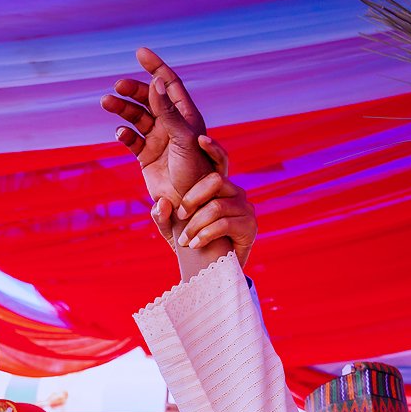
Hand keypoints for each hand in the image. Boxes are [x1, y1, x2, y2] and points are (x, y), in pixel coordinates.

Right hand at [101, 47, 215, 209]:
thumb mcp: (183, 137)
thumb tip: (154, 82)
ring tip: (107, 102)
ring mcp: (158, 140)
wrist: (190, 205)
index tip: (139, 52)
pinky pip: (132, 140)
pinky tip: (120, 133)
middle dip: (133, 90)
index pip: (169, 83)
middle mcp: (172, 125)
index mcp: (186, 116)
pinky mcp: (146, 157)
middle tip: (118, 87)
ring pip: (137, 117)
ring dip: (122, 108)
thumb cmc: (195, 171)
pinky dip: (124, 134)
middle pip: (149, 98)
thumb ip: (167, 111)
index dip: (156, 66)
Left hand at [154, 136, 254, 267]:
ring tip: (185, 240)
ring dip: (196, 225)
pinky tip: (195, 245)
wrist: (211, 272)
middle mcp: (235, 193)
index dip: (213, 149)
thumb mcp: (172, 230)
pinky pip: (224, 223)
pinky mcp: (250, 226)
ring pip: (216, 206)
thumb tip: (161, 203)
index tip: (200, 139)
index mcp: (218, 189)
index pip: (220, 161)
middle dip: (193, 197)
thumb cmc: (192, 246)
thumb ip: (162, 217)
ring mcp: (245, 208)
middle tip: (181, 215)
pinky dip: (205, 235)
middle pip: (215, 181)